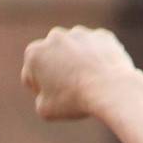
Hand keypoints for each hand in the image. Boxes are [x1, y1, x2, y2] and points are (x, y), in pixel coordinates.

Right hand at [20, 25, 141, 120]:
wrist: (110, 88)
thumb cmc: (73, 100)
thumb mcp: (45, 109)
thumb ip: (40, 97)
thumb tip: (47, 91)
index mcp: (34, 53)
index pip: (31, 74)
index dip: (41, 89)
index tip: (54, 98)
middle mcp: (54, 37)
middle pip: (53, 58)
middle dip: (58, 70)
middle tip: (69, 90)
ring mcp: (80, 33)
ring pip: (75, 51)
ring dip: (78, 63)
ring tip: (88, 84)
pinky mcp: (102, 36)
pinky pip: (96, 50)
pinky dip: (98, 60)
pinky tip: (102, 76)